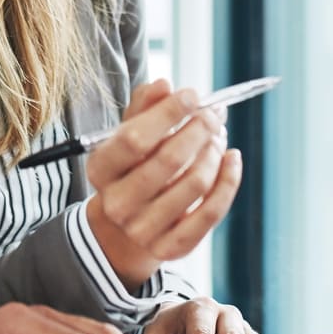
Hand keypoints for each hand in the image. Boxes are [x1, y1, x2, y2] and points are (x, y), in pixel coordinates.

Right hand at [84, 80, 241, 286]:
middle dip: (199, 129)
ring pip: (195, 183)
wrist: (124, 226)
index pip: (134, 139)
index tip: (191, 95)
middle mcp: (117, 203)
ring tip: (218, 136)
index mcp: (100, 169)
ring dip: (215, 152)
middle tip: (214, 114)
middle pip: (169, 160)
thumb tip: (164, 85)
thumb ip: (144, 107)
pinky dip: (229, 181)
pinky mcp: (171, 248)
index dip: (167, 113)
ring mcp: (143, 230)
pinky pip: (211, 212)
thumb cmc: (132, 168)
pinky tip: (232, 158)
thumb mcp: (127, 135)